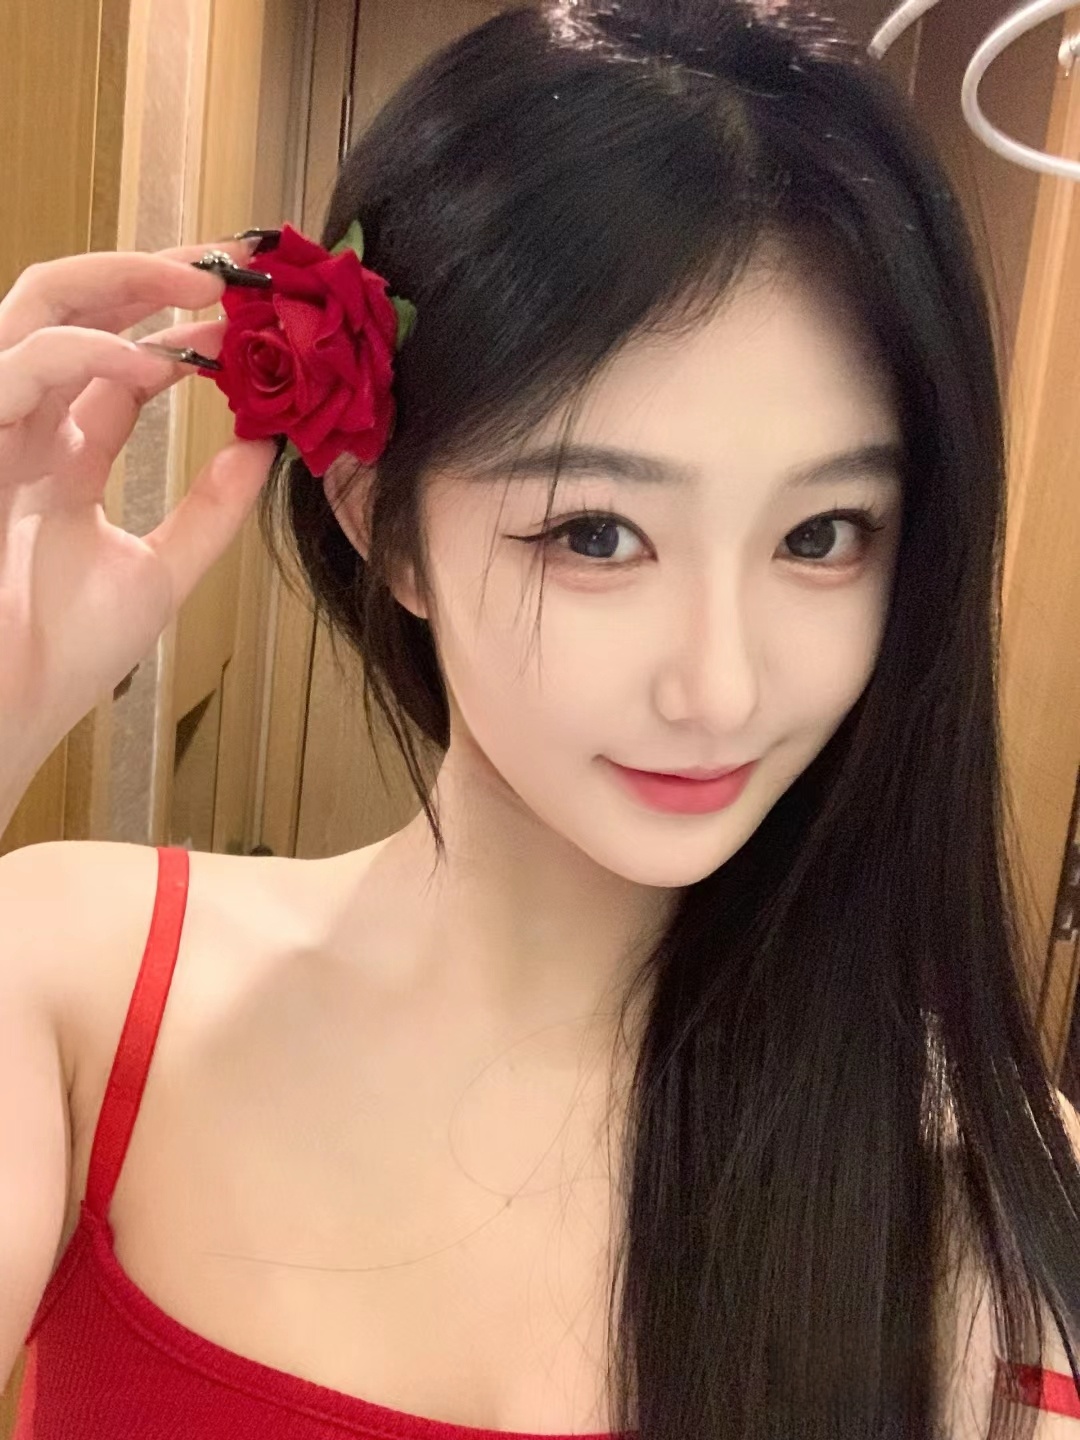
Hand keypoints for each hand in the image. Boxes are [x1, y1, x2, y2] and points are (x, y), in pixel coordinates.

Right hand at [0, 239, 276, 784]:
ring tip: (201, 284)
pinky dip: (88, 351)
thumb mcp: (159, 572)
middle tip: (232, 263)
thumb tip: (264, 449)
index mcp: (59, 451)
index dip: (184, 326)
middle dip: (151, 272)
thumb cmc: (61, 654)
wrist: (5, 716)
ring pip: (36, 305)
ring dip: (121, 282)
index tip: (257, 314)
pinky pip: (19, 366)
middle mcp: (23, 424)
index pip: (118, 359)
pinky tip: (156, 364)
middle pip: (73, 305)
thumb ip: (209, 512)